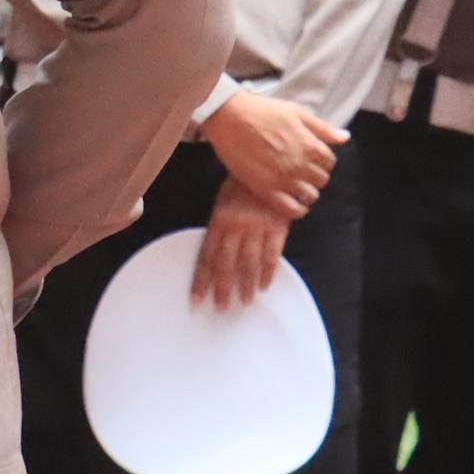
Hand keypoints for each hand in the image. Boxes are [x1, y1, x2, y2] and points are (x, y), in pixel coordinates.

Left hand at [190, 184, 292, 307]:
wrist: (271, 165)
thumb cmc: (242, 185)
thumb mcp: (222, 202)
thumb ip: (219, 227)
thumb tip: (212, 254)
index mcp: (219, 220)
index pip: (206, 256)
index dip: (201, 279)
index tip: (196, 298)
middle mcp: (236, 227)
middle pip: (225, 264)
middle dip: (221, 288)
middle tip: (219, 308)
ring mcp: (257, 228)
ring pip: (248, 263)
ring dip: (245, 285)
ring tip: (242, 303)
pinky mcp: (277, 228)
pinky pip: (272, 254)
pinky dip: (267, 272)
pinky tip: (263, 286)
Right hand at [200, 90, 343, 218]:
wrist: (229, 117)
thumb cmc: (262, 111)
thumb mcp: (297, 112)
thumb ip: (322, 128)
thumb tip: (345, 137)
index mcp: (311, 146)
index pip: (329, 162)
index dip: (321, 160)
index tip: (310, 158)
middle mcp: (301, 165)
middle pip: (321, 180)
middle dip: (314, 175)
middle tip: (300, 169)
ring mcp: (284, 179)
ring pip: (310, 196)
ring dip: (306, 191)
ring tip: (294, 185)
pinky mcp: (266, 190)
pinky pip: (291, 209)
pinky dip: (296, 209)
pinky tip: (291, 201)